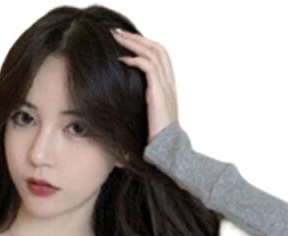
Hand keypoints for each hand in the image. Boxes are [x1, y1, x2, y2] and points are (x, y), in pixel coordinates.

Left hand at [111, 27, 178, 144]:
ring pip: (153, 53)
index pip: (160, 56)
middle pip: (157, 49)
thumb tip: (124, 104)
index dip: (145, 45)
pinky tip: (122, 59)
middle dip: (137, 39)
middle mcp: (169, 83)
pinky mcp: (158, 93)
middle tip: (119, 33)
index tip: (128, 43)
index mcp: (168, 87)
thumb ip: (143, 105)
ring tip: (118, 38)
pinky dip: (135, 60)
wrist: (167, 149)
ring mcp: (165, 87)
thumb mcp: (149, 117)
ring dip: (134, 43)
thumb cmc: (156, 139)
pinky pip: (148, 67)